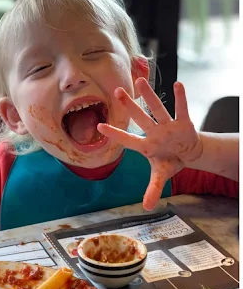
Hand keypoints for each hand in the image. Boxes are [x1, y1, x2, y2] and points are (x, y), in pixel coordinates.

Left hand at [97, 78, 202, 210]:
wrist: (189, 154)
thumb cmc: (170, 161)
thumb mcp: (162, 176)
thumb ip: (153, 189)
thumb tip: (145, 208)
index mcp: (146, 146)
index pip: (127, 139)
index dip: (115, 134)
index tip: (99, 126)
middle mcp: (154, 133)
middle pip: (140, 118)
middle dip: (129, 106)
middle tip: (116, 91)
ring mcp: (168, 126)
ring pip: (157, 108)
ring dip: (149, 96)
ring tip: (140, 81)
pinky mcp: (183, 122)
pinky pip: (182, 108)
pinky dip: (180, 98)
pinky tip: (177, 84)